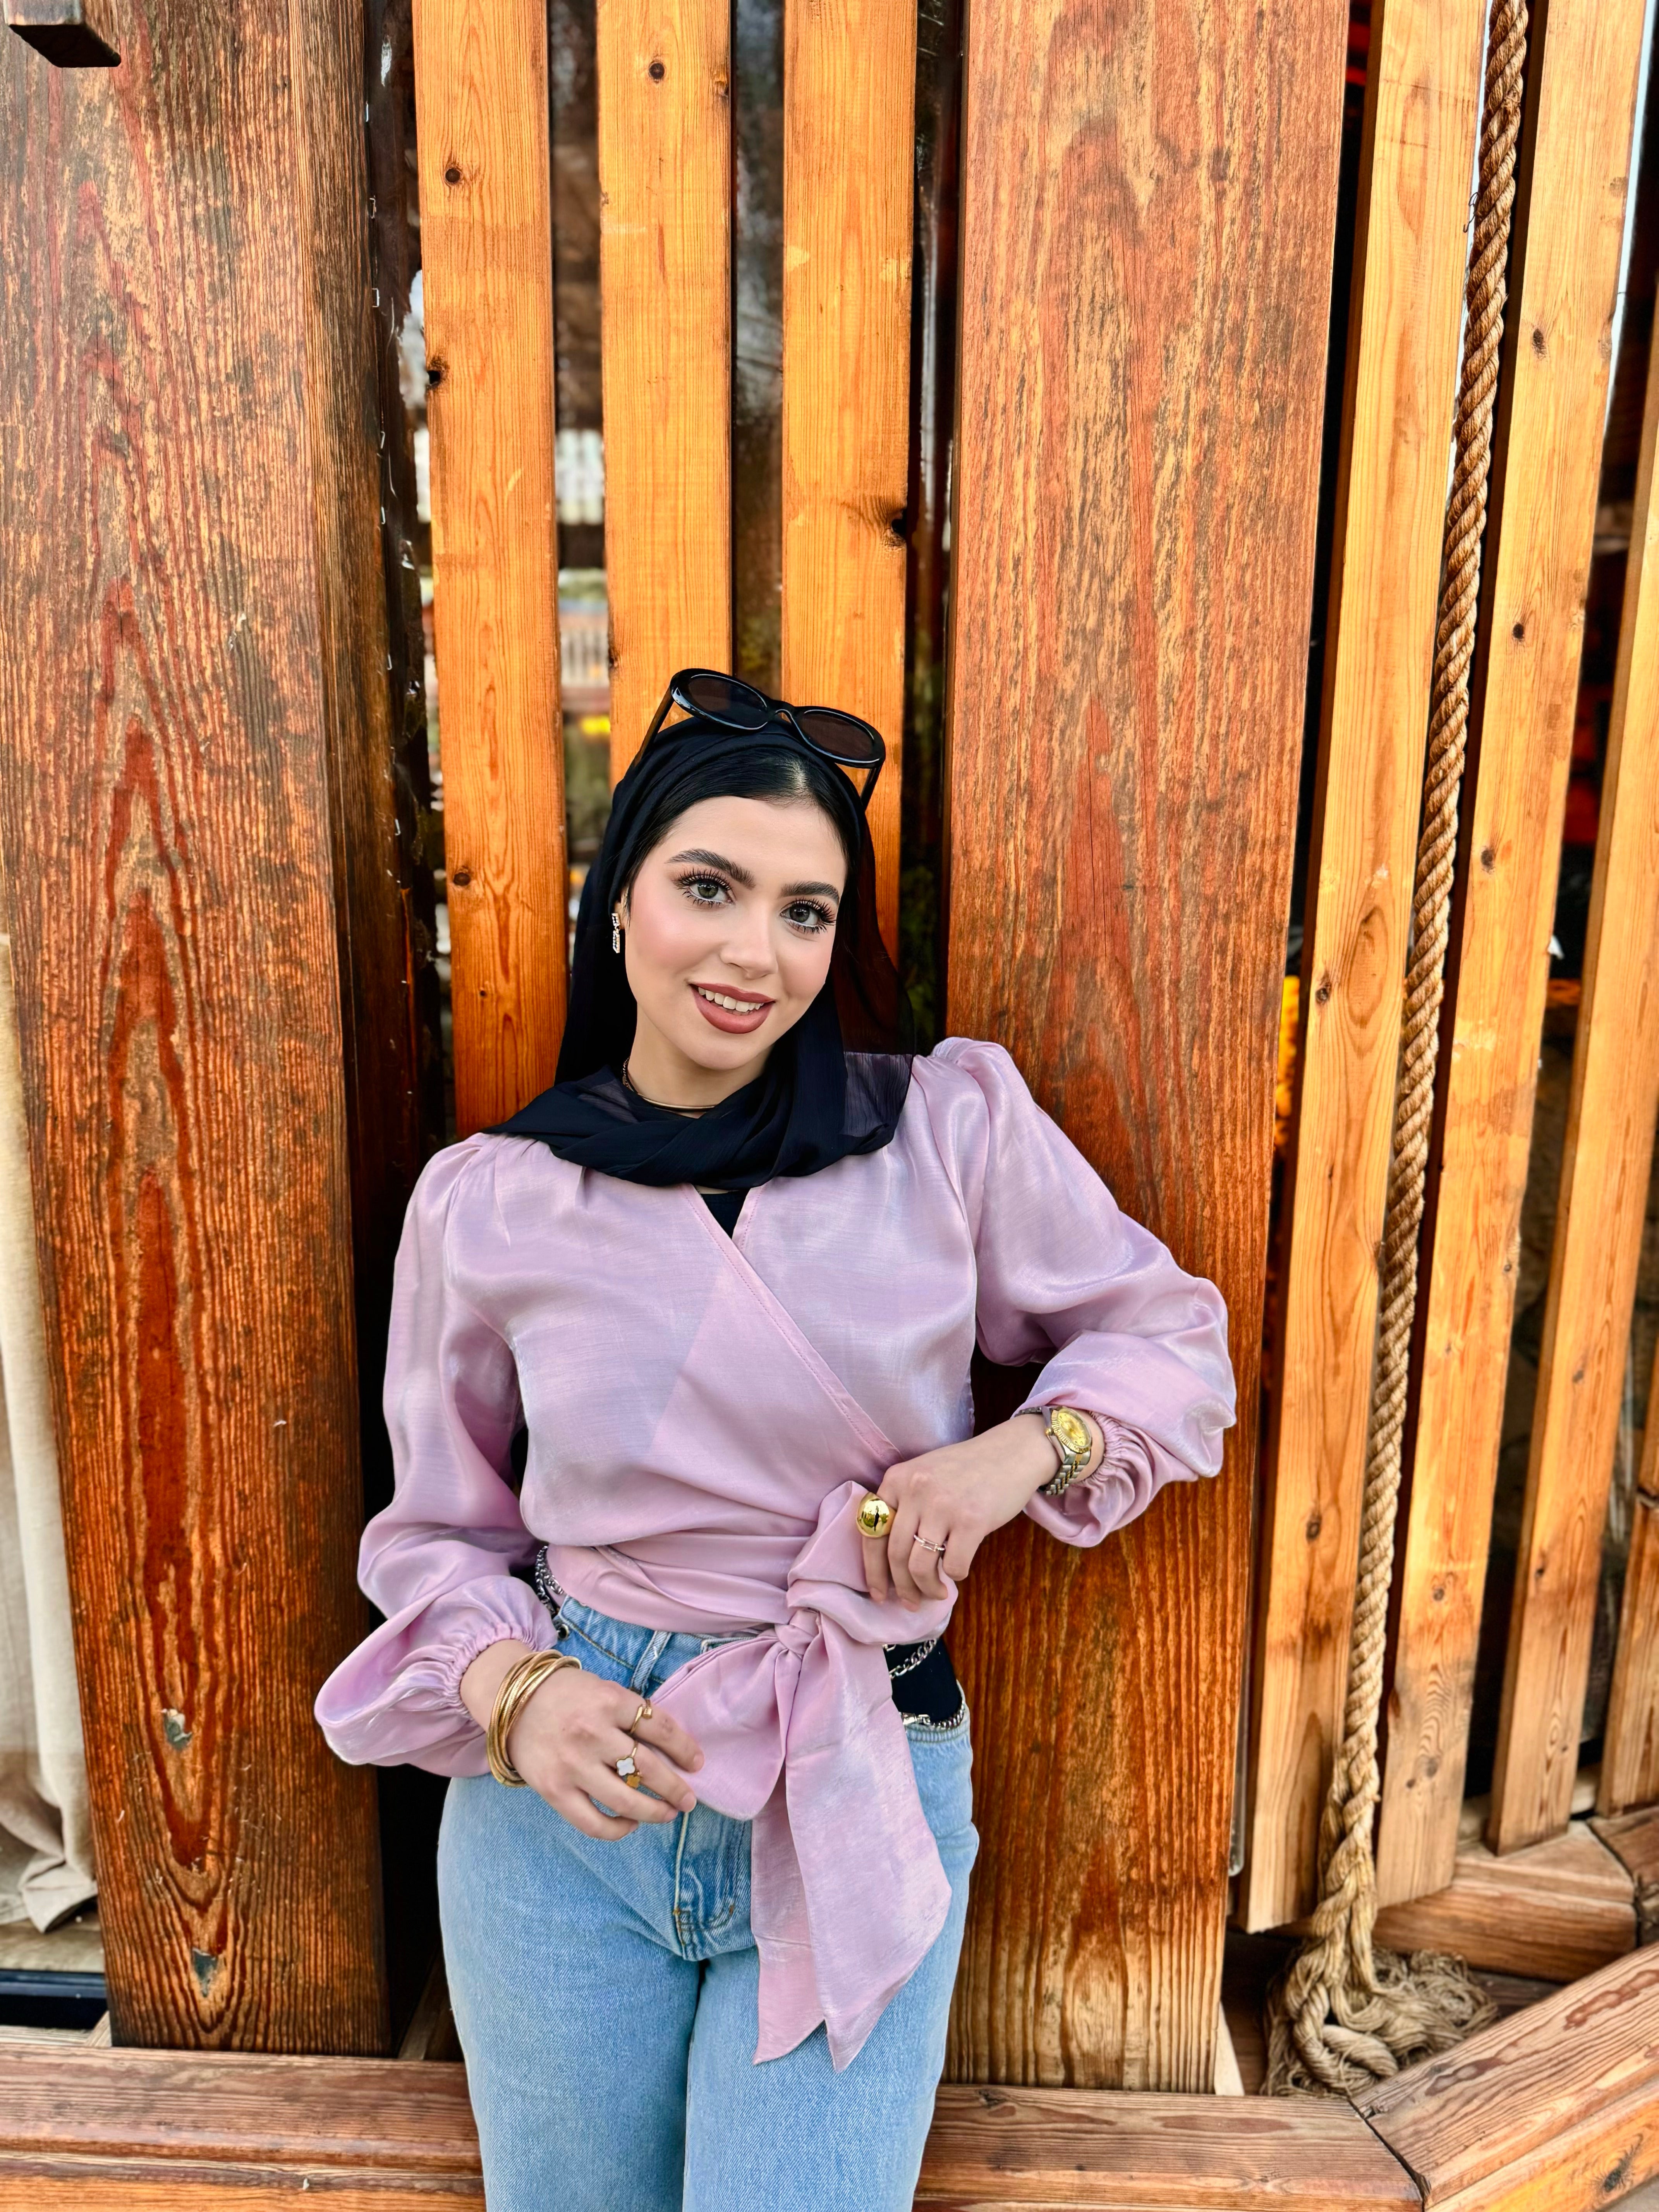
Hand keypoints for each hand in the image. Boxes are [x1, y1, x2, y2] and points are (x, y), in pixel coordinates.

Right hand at [460, 1640, 704, 1840]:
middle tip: (689, 1799)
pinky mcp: (555, 1791)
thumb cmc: (568, 1696)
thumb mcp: (604, 1690)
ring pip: (625, 1801)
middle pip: (648, 1768)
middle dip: (676, 1788)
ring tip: (668, 1813)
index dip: (685, 1749)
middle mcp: (593, 1733)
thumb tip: (672, 1748)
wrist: (514, 1703)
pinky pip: (593, 1823)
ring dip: (655, 1812)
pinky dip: (618, 1829)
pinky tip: (631, 1823)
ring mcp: (573, 1765)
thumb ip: (632, 1714)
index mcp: (610, 1701)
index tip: (697, 1763)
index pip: (660, 1728)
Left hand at [861, 1412, 1102, 1609]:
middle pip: (895, 1554)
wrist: (1012, 1452)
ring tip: (937, 1593)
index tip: (878, 1594)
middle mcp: (914, 1490)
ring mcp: (942, 1505)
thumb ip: (904, 1506)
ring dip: (927, 1589)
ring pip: (920, 1566)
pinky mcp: (971, 1520)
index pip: (872, 1533)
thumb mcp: (923, 1476)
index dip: (873, 1570)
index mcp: (896, 1479)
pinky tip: (960, 1569)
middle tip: (911, 1602)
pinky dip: (955, 1575)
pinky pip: (953, 1565)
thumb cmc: (966, 1468)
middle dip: (902, 1587)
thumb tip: (891, 1562)